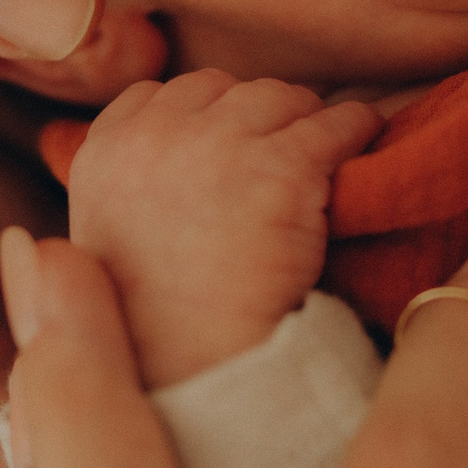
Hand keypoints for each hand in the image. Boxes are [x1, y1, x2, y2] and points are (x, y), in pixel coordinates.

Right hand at [63, 72, 380, 387]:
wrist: (198, 375)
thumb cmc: (155, 326)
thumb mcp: (108, 237)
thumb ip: (128, 181)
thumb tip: (163, 148)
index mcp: (103, 151)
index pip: (161, 95)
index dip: (203, 119)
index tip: (228, 149)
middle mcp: (155, 136)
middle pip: (226, 91)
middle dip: (257, 120)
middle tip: (280, 164)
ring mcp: (219, 147)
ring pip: (282, 99)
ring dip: (305, 125)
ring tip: (321, 163)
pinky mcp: (282, 169)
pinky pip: (338, 123)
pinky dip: (357, 131)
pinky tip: (364, 147)